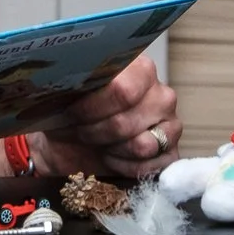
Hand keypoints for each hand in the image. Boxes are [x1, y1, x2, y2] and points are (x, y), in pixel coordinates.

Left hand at [35, 53, 179, 180]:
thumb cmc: (69, 113)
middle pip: (127, 120)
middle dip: (96, 131)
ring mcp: (170, 123)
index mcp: (137, 68)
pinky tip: (111, 157)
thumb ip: (73, 82)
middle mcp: (160, 93)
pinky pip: (150, 165)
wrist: (68, 144)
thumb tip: (62, 78)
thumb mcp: (65, 94)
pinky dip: (123, 166)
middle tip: (81, 130)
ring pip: (141, 145)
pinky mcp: (171, 152)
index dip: (93, 107)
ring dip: (110, 148)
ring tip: (97, 142)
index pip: (122, 89)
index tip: (72, 112)